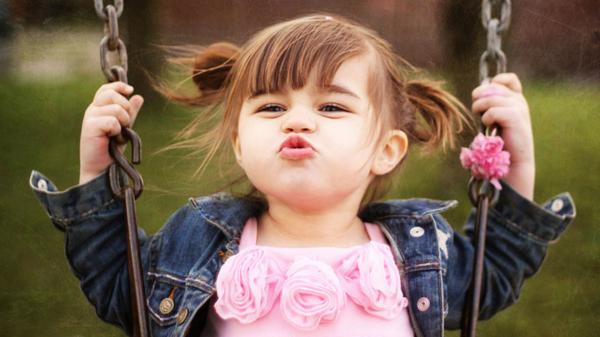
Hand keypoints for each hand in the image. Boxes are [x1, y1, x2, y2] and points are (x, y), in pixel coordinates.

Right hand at [79, 82, 143, 184]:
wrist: (102, 167)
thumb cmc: (112, 148)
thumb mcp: (124, 127)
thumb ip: (130, 112)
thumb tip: (138, 96)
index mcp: (99, 107)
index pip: (107, 89)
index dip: (119, 86)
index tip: (130, 90)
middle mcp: (93, 109)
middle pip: (112, 95)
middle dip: (126, 108)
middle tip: (125, 124)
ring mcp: (90, 117)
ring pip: (117, 109)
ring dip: (123, 123)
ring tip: (117, 135)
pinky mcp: (90, 126)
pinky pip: (112, 121)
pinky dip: (117, 131)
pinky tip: (112, 138)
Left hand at [471, 73, 534, 199]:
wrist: (514, 162)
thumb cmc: (501, 143)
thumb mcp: (496, 120)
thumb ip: (490, 105)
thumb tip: (478, 92)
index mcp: (516, 100)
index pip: (508, 79)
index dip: (495, 82)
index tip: (485, 94)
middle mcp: (519, 101)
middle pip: (493, 87)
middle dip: (479, 97)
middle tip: (477, 111)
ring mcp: (519, 108)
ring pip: (490, 98)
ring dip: (480, 108)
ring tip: (483, 120)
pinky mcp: (516, 118)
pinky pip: (493, 111)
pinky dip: (487, 118)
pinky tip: (489, 127)